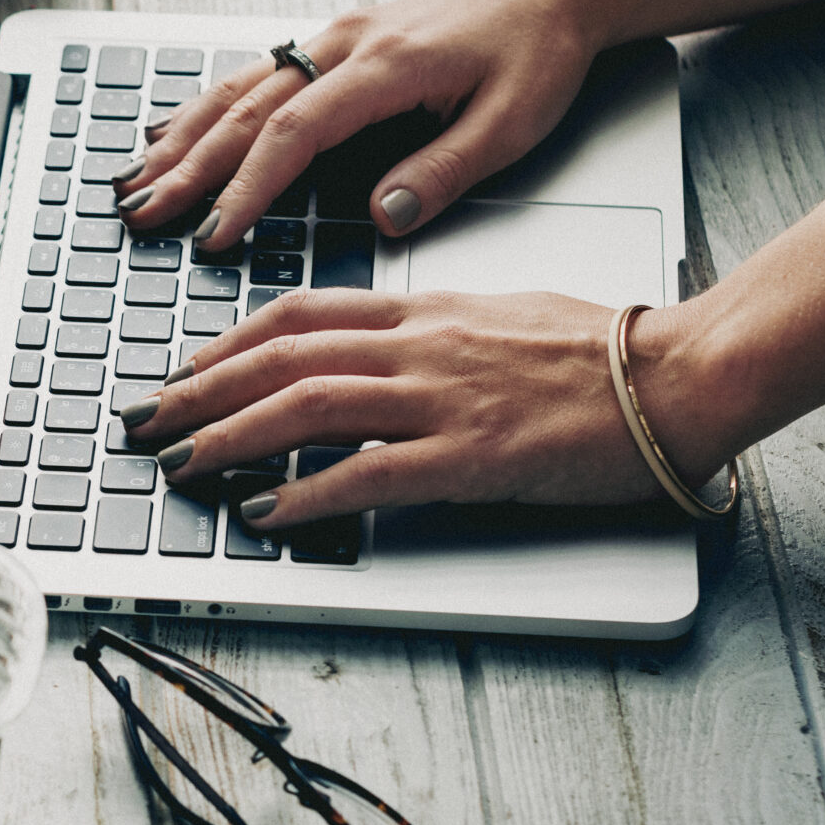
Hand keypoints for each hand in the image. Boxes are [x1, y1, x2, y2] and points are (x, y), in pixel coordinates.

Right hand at [111, 0, 601, 248]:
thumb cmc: (536, 54)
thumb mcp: (510, 124)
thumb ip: (442, 173)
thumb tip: (382, 216)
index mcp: (385, 67)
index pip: (293, 135)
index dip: (246, 189)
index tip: (213, 235)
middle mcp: (346, 43)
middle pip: (245, 112)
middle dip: (188, 168)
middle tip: (142, 213)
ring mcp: (334, 38)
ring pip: (238, 89)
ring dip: (181, 138)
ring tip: (136, 181)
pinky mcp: (334, 42)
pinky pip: (253, 76)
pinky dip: (204, 108)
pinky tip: (171, 132)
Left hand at [118, 288, 731, 525]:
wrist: (678, 374)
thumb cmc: (599, 351)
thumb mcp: (497, 318)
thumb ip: (430, 332)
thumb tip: (380, 353)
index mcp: (424, 312)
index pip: (299, 313)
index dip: (227, 342)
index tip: (185, 369)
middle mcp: (419, 347)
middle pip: (281, 358)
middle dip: (199, 392)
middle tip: (146, 421)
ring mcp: (440, 400)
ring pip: (306, 406)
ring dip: (230, 438)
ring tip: (180, 466)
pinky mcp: (469, 456)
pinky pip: (367, 473)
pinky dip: (307, 492)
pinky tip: (266, 512)